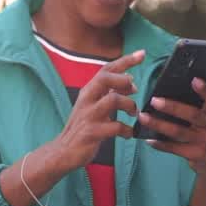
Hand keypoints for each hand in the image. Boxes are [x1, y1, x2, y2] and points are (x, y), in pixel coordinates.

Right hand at [52, 50, 143, 169]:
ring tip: (134, 114)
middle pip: (105, 78)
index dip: (125, 60)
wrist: (63, 151)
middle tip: (135, 89)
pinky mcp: (92, 132)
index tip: (142, 54)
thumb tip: (130, 80)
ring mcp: (88, 116)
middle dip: (124, 80)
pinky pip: (116, 127)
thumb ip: (108, 92)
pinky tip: (128, 134)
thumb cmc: (82, 127)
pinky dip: (127, 130)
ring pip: (113, 100)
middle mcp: (87, 100)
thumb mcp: (93, 105)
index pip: (106, 70)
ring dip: (129, 105)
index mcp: (88, 91)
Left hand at [139, 78, 205, 175]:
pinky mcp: (196, 154)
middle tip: (154, 101)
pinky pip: (175, 148)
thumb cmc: (203, 133)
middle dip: (172, 107)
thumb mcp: (205, 120)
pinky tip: (148, 139)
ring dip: (159, 124)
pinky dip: (160, 144)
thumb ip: (194, 108)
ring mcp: (205, 141)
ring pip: (179, 131)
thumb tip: (165, 94)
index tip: (194, 80)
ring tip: (143, 117)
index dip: (205, 89)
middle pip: (192, 114)